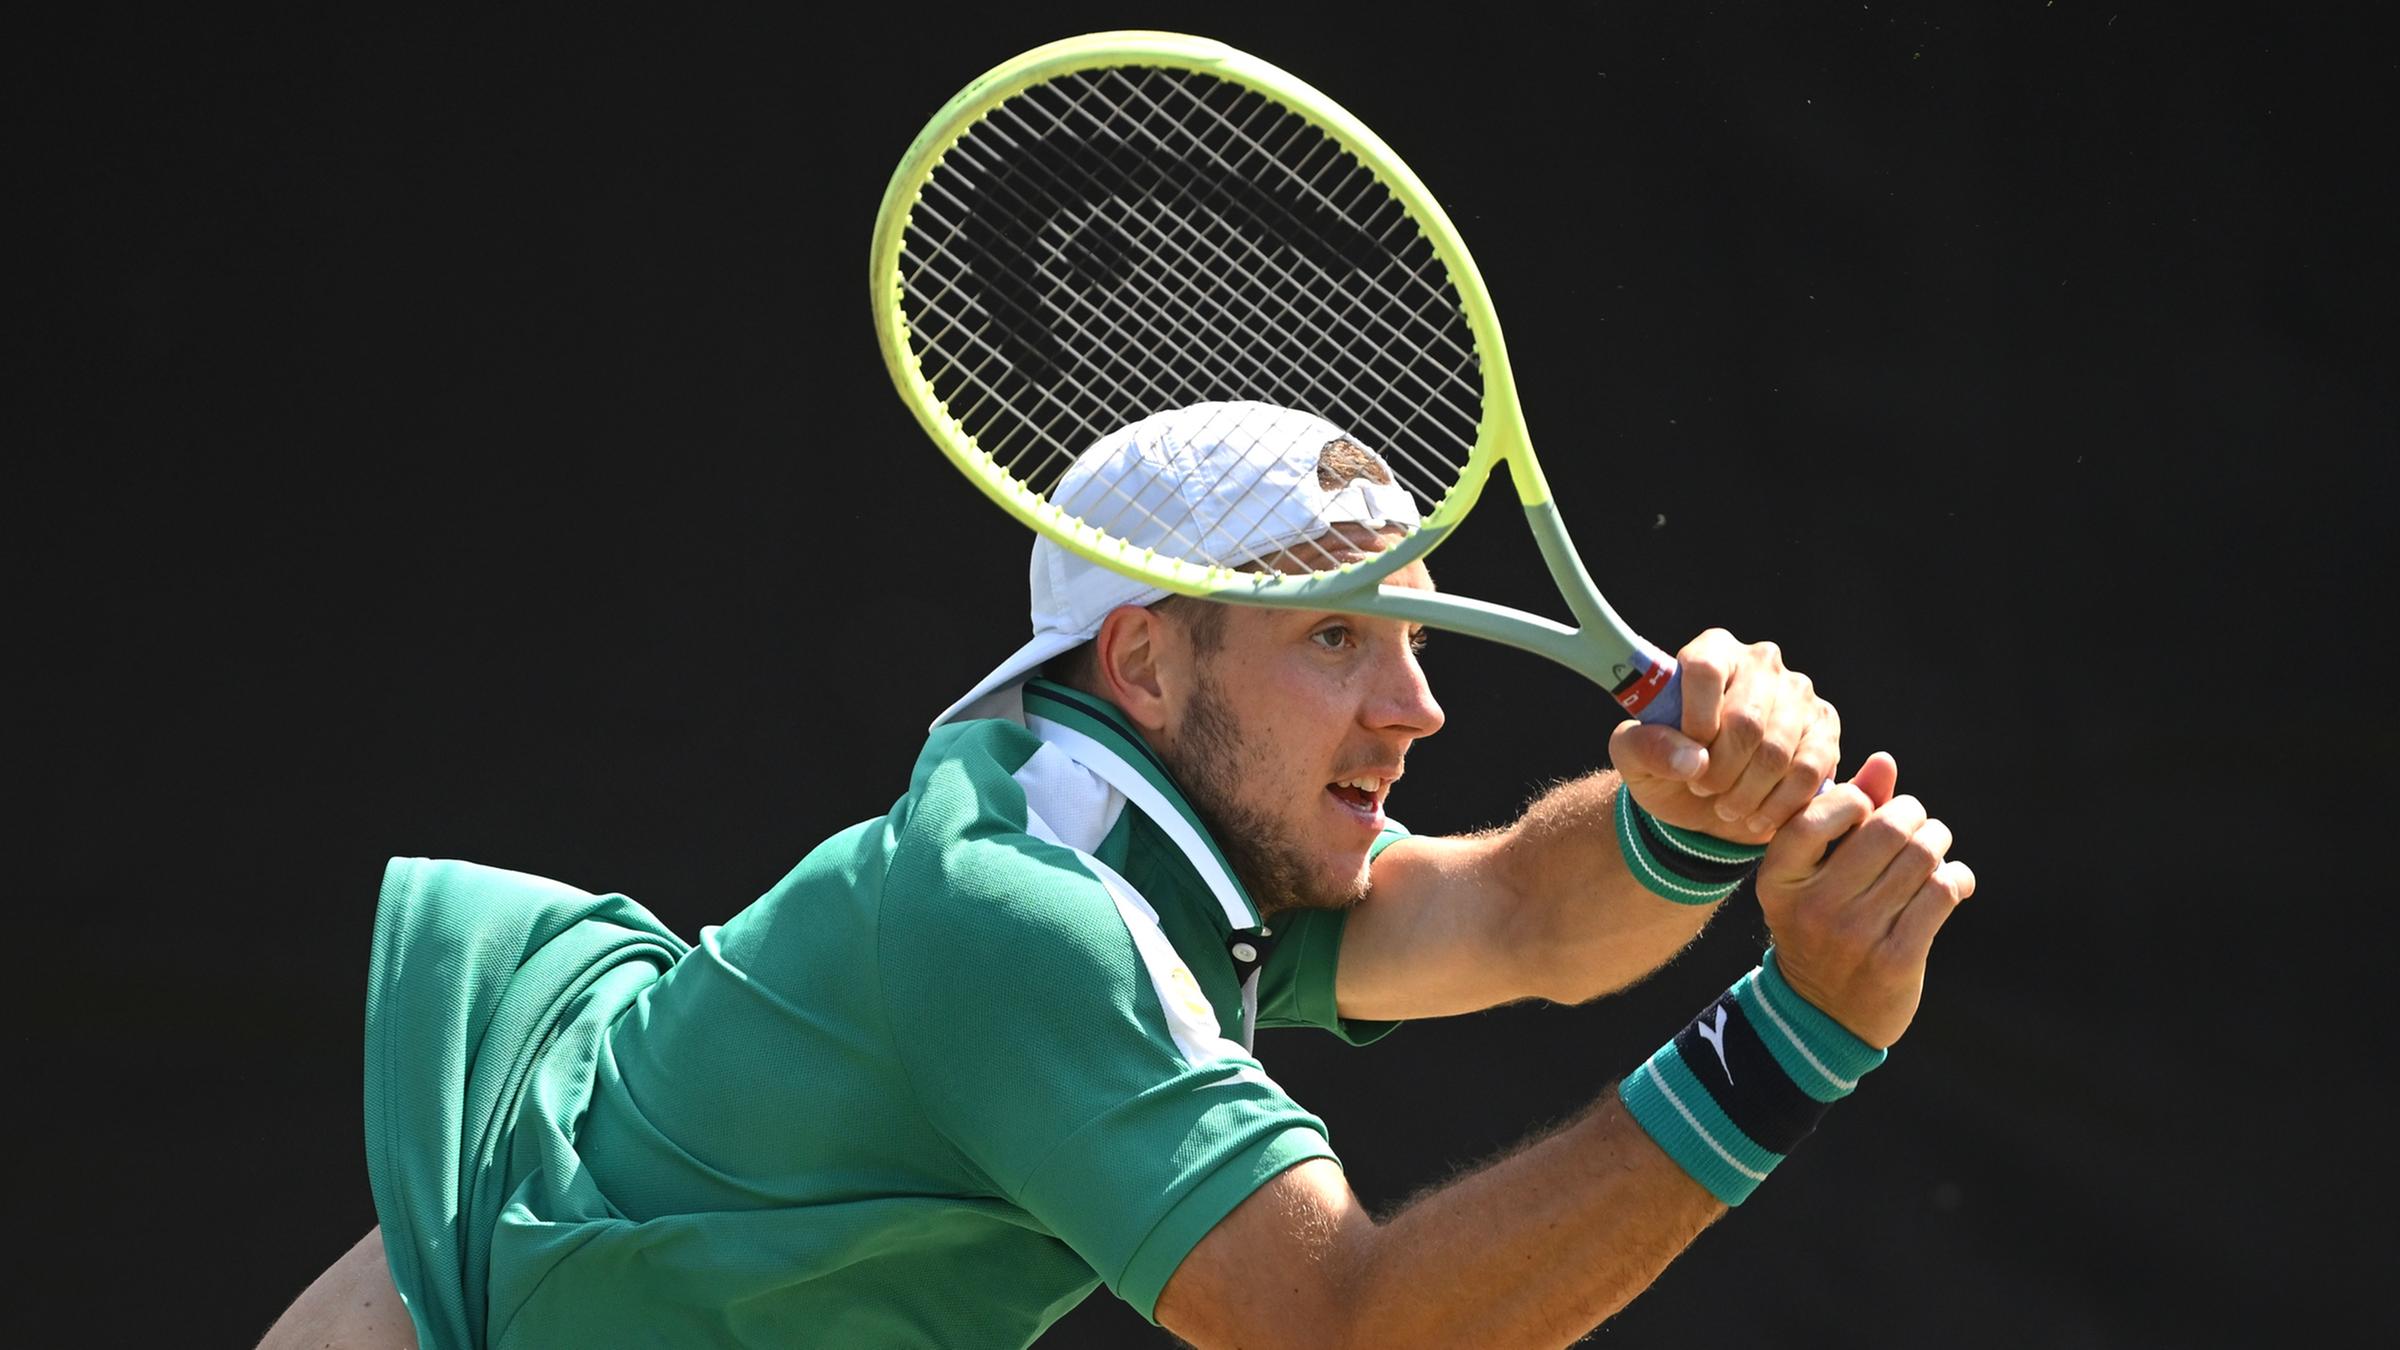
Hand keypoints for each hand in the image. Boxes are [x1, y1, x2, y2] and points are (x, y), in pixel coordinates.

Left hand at [1608, 629, 1838, 845]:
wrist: (1707, 800)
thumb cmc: (1667, 764)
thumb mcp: (1632, 758)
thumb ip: (1642, 747)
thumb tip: (1692, 760)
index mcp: (1712, 649)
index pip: (1705, 670)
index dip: (1694, 722)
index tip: (1687, 757)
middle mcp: (1761, 661)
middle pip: (1746, 720)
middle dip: (1720, 770)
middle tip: (1703, 789)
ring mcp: (1799, 693)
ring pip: (1777, 751)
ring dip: (1746, 793)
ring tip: (1726, 805)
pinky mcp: (1824, 728)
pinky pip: (1809, 771)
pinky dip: (1778, 804)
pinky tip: (1757, 816)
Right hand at [1753, 752, 1974, 1047]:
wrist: (1823, 1014)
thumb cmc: (1819, 923)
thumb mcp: (1812, 873)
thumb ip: (1844, 814)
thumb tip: (1884, 762)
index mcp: (1779, 879)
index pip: (1817, 815)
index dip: (1855, 800)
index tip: (1867, 808)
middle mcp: (1812, 906)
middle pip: (1886, 830)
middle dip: (1913, 816)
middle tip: (1918, 824)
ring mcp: (1854, 935)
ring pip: (1921, 858)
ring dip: (1938, 843)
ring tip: (1933, 849)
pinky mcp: (1895, 959)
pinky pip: (1941, 893)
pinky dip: (1955, 879)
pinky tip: (1950, 882)